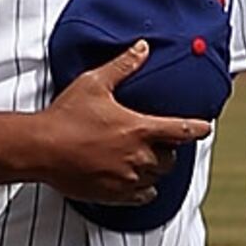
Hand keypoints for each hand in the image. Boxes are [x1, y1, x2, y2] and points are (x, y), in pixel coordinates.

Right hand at [31, 45, 190, 217]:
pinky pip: (142, 197)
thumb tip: (142, 47)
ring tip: (144, 159)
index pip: (181, 130)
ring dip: (155, 169)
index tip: (205, 127)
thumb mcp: (94, 83)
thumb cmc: (65, 116)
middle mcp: (138, 157)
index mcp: (139, 129)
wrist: (41, 149)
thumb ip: (123, 65)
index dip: (197, 128)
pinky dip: (143, 189)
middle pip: (171, 159)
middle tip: (158, 141)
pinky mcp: (114, 195)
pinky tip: (135, 181)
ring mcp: (127, 179)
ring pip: (157, 179)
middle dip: (168, 149)